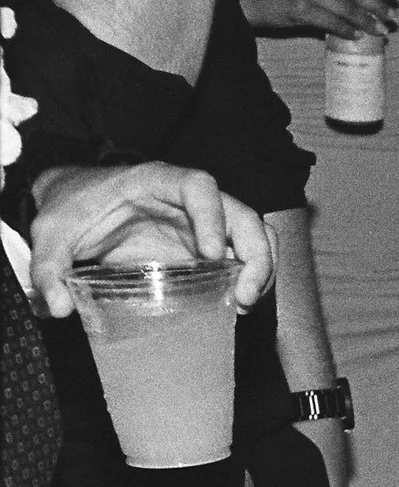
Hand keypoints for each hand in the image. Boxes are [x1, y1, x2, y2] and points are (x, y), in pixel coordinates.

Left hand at [27, 164, 272, 317]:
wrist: (79, 206)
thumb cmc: (72, 209)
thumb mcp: (52, 231)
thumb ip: (48, 264)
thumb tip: (58, 305)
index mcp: (155, 181)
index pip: (199, 186)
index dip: (213, 217)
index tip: (210, 254)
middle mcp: (190, 201)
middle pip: (244, 214)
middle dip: (256, 254)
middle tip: (243, 295)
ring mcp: (205, 224)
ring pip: (256, 235)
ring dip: (263, 270)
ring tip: (244, 303)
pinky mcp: (210, 248)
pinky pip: (247, 257)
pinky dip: (252, 280)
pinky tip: (237, 305)